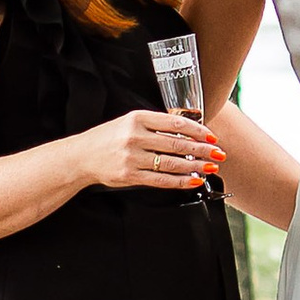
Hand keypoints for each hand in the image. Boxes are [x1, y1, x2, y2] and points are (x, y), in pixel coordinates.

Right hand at [85, 109, 222, 190]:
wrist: (81, 156)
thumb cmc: (108, 138)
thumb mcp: (129, 122)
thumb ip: (155, 125)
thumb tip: (187, 132)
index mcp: (137, 118)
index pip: (175, 123)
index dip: (197, 130)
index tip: (211, 136)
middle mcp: (135, 136)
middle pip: (176, 143)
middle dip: (202, 149)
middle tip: (218, 152)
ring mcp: (131, 157)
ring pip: (171, 163)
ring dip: (195, 166)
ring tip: (210, 167)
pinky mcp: (129, 175)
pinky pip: (160, 180)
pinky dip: (180, 181)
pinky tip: (193, 180)